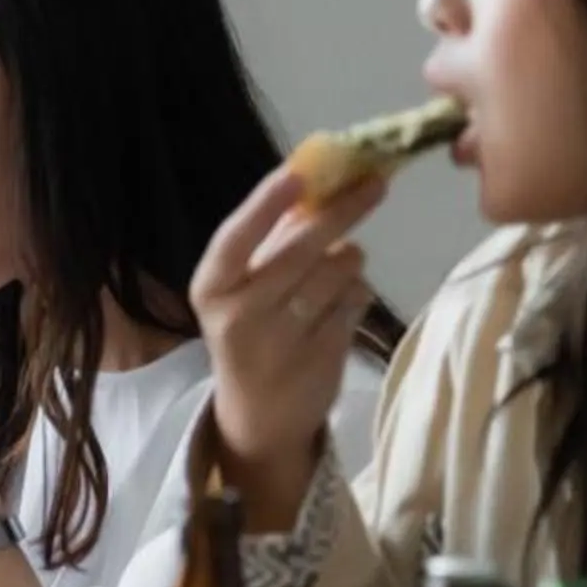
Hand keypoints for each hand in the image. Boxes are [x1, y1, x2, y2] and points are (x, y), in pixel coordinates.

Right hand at [190, 165, 385, 525]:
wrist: (258, 414)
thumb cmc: (250, 331)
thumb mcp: (241, 288)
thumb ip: (271, 236)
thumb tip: (314, 175)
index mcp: (211, 288)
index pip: (236, 238)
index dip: (266, 203)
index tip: (299, 172)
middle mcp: (239, 314)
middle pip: (301, 249)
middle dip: (342, 211)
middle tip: (375, 183)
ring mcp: (282, 339)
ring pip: (339, 271)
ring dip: (349, 260)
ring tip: (338, 270)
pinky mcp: (322, 356)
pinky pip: (356, 301)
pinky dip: (357, 293)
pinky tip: (340, 305)